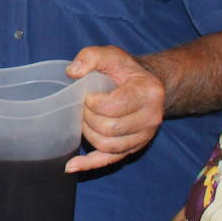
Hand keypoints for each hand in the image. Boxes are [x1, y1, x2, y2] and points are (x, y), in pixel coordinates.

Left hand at [66, 46, 165, 172]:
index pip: (112, 107)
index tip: (87, 95)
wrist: (144, 85)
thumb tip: (72, 72)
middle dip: (88, 118)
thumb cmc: (125, 71)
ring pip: (107, 146)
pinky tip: (70, 165)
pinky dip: (88, 164)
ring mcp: (144, 136)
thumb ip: (91, 56)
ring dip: (88, 134)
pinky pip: (110, 160)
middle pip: (109, 129)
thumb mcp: (111, 55)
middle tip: (83, 108)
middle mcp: (151, 118)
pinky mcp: (133, 148)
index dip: (92, 103)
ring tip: (83, 120)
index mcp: (148, 93)